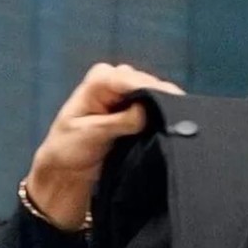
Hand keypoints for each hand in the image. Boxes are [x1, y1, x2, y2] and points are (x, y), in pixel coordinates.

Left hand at [25, 62, 186, 231]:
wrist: (67, 169)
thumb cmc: (69, 148)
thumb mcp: (91, 134)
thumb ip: (119, 121)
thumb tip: (147, 111)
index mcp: (100, 79)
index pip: (131, 79)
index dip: (151, 90)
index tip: (171, 102)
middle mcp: (117, 79)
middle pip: (148, 84)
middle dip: (162, 99)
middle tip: (179, 117)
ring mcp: (129, 93)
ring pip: (156, 95)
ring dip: (166, 108)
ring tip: (180, 122)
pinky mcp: (137, 110)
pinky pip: (157, 108)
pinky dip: (164, 116)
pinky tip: (174, 125)